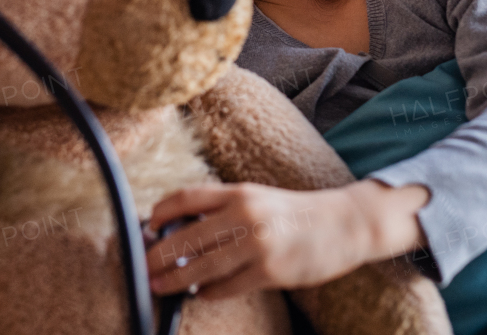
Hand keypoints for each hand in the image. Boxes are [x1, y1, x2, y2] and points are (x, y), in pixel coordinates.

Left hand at [144, 180, 428, 299]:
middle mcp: (245, 216)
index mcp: (239, 193)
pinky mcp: (271, 272)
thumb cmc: (294, 212)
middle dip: (158, 254)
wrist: (343, 224)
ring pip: (203, 267)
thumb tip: (181, 226)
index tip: (147, 226)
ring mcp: (258, 245)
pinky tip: (200, 294)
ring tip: (160, 285)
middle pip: (187, 236)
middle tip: (143, 266)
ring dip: (176, 279)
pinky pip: (228, 287)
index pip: (186, 197)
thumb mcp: (257, 198)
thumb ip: (223, 209)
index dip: (160, 212)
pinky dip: (209, 292)